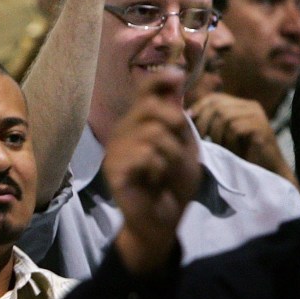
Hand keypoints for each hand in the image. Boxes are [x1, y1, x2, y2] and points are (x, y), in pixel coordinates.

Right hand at [106, 74, 201, 274]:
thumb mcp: (184, 146)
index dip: (159, 80)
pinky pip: (145, 156)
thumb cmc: (173, 183)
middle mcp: (123, 132)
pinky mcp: (115, 170)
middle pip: (154, 109)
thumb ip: (177, 116)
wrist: (163, 221)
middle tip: (176, 152)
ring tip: (164, 172)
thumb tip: (173, 77)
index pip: (145, 91)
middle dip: (176, 128)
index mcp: (139, 124)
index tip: (178, 77)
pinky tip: (154, 180)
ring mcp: (116, 151)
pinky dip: (159, 169)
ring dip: (171, 156)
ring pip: (154, 134)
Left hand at [189, 93, 293, 181]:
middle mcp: (250, 106)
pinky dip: (228, 141)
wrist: (267, 171)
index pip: (214, 98)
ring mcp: (257, 115)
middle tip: (202, 138)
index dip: (198, 108)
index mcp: (241, 104)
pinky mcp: (262, 127)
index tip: (189, 121)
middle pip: (217, 105)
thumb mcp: (222, 134)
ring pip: (225, 116)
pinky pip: (235, 128)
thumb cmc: (242, 154)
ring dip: (216, 134)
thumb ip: (210, 121)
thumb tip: (186, 112)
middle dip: (204, 122)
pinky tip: (232, 151)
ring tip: (220, 147)